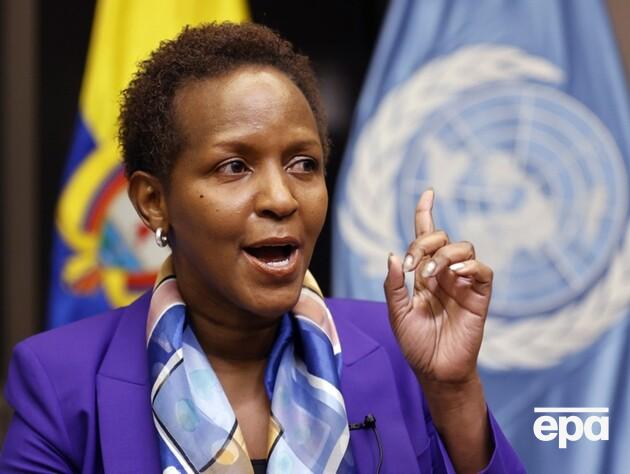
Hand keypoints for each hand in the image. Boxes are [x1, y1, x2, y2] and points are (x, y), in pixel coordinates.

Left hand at [384, 188, 492, 384]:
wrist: (435, 370)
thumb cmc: (416, 343)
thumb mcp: (396, 313)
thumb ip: (393, 285)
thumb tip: (392, 255)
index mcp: (424, 274)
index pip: (426, 237)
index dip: (426, 214)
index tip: (428, 193)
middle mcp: (444, 273)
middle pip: (441, 238)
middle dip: (424, 242)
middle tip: (411, 266)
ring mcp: (463, 283)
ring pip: (464, 248)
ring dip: (445, 254)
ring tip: (430, 274)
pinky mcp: (479, 296)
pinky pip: (483, 271)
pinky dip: (471, 266)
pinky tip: (455, 274)